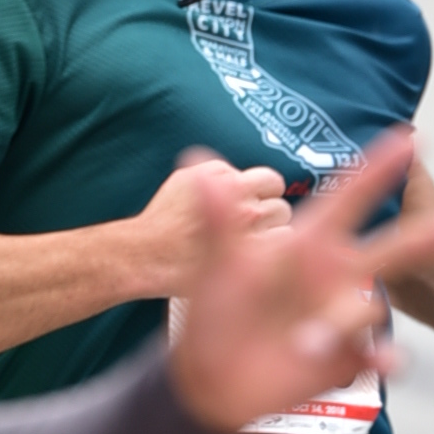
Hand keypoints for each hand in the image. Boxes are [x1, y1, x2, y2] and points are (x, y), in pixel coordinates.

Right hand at [136, 156, 289, 296]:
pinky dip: (273, 254)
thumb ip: (217, 172)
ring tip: (253, 247)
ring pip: (285, 227)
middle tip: (253, 231)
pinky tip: (256, 261)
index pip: (271, 181)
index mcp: (228, 179)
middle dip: (270, 217)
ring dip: (274, 235)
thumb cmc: (164, 221)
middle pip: (281, 206)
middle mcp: (242, 199)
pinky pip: (280, 248)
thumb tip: (238, 175)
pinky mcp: (250, 256)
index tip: (257, 205)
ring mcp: (249, 228)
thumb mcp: (186, 178)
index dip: (265, 194)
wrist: (148, 255)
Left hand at [169, 131, 433, 433]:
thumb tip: (195, 159)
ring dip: (346, 322)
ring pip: (371, 310)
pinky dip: (384, 359)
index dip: (379, 168)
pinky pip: (375, 357)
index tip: (414, 136)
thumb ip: (219, 220)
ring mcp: (344, 318)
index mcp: (311, 243)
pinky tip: (391, 363)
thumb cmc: (216, 313)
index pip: (350, 198)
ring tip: (302, 345)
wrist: (210, 379)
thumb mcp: (216, 265)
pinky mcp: (345, 360)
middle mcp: (337, 276)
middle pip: (398, 250)